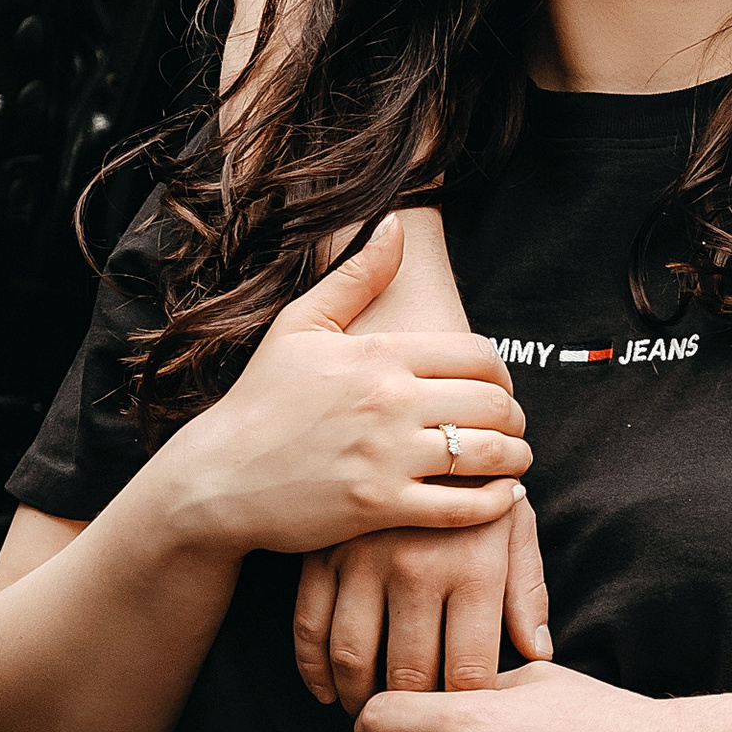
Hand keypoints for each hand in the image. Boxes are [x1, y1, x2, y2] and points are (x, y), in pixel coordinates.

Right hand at [155, 217, 530, 557]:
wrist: (215, 478)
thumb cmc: (260, 401)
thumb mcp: (299, 326)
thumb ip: (356, 276)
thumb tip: (395, 223)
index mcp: (378, 354)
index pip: (478, 354)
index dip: (501, 372)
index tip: (497, 386)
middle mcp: (389, 401)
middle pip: (494, 403)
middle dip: (514, 415)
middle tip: (510, 425)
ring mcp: (386, 457)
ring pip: (490, 453)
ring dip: (516, 458)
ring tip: (513, 460)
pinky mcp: (381, 507)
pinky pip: (464, 507)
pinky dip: (496, 502)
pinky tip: (500, 496)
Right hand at [294, 491, 553, 709]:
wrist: (414, 421)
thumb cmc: (477, 480)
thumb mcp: (515, 525)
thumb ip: (527, 591)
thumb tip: (537, 656)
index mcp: (472, 565)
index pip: (471, 670)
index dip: (467, 709)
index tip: (464, 722)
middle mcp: (415, 566)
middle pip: (409, 674)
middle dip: (413, 713)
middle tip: (415, 728)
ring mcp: (361, 559)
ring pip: (353, 659)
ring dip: (359, 699)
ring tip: (372, 714)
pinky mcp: (320, 553)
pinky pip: (309, 627)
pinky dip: (312, 670)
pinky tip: (327, 691)